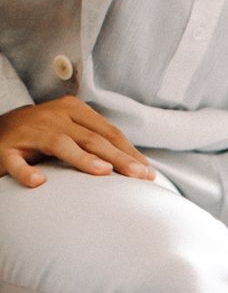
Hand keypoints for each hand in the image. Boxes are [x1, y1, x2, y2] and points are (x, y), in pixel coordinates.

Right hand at [0, 98, 156, 187]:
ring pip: (60, 144)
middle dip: (118, 158)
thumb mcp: (72, 131)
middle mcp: (54, 117)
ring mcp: (30, 132)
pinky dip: (26, 172)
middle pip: (91, 138)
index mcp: (72, 110)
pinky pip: (17, 162)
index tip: (148, 172)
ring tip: (102, 172)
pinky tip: (38, 182)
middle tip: (138, 176)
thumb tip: (138, 166)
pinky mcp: (6, 149)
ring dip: (82, 158)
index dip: (129, 151)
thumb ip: (99, 143)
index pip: (107, 131)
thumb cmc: (44, 135)